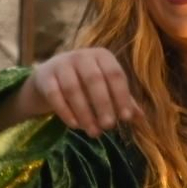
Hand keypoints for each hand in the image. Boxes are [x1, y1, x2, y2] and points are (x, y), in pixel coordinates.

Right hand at [16, 48, 141, 138]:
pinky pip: (55, 95)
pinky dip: (65, 111)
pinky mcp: (45, 76)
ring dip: (84, 113)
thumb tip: (141, 118)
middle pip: (94, 79)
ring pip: (73, 88)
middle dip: (103, 104)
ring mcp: (61, 64)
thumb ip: (123, 101)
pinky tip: (75, 125)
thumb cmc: (86, 83)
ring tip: (93, 132)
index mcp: (102, 56)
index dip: (121, 96)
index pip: (115, 74)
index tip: (125, 118)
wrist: (50, 77)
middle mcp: (81, 55)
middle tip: (109, 127)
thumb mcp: (106, 88)